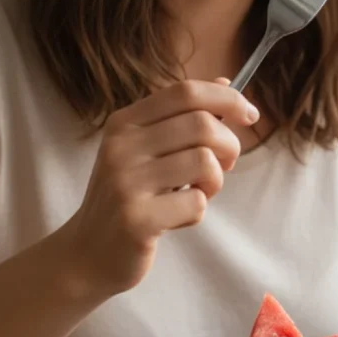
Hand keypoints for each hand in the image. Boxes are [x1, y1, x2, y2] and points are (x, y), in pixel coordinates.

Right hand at [56, 78, 257, 298]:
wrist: (87, 253)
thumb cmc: (129, 197)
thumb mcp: (147, 150)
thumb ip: (183, 117)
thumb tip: (227, 83)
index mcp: (125, 123)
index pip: (186, 92)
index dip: (227, 98)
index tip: (250, 114)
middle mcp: (122, 147)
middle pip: (202, 124)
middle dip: (229, 146)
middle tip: (224, 166)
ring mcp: (126, 183)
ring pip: (204, 162)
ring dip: (215, 182)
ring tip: (198, 193)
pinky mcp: (136, 219)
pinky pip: (196, 203)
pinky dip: (198, 212)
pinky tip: (178, 217)